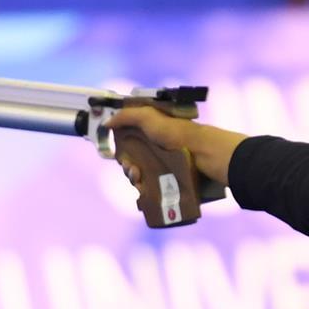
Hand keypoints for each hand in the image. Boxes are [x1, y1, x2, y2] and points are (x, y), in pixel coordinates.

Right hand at [105, 107, 247, 188]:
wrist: (202, 152)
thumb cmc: (176, 133)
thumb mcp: (148, 117)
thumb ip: (126, 116)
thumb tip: (107, 122)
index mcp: (152, 136)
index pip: (130, 147)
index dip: (123, 154)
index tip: (123, 159)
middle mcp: (158, 151)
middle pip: (134, 164)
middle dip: (128, 169)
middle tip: (134, 171)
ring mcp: (167, 168)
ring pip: (143, 178)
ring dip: (135, 180)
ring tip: (140, 180)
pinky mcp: (174, 182)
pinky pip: (155, 189)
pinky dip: (146, 191)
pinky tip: (145, 191)